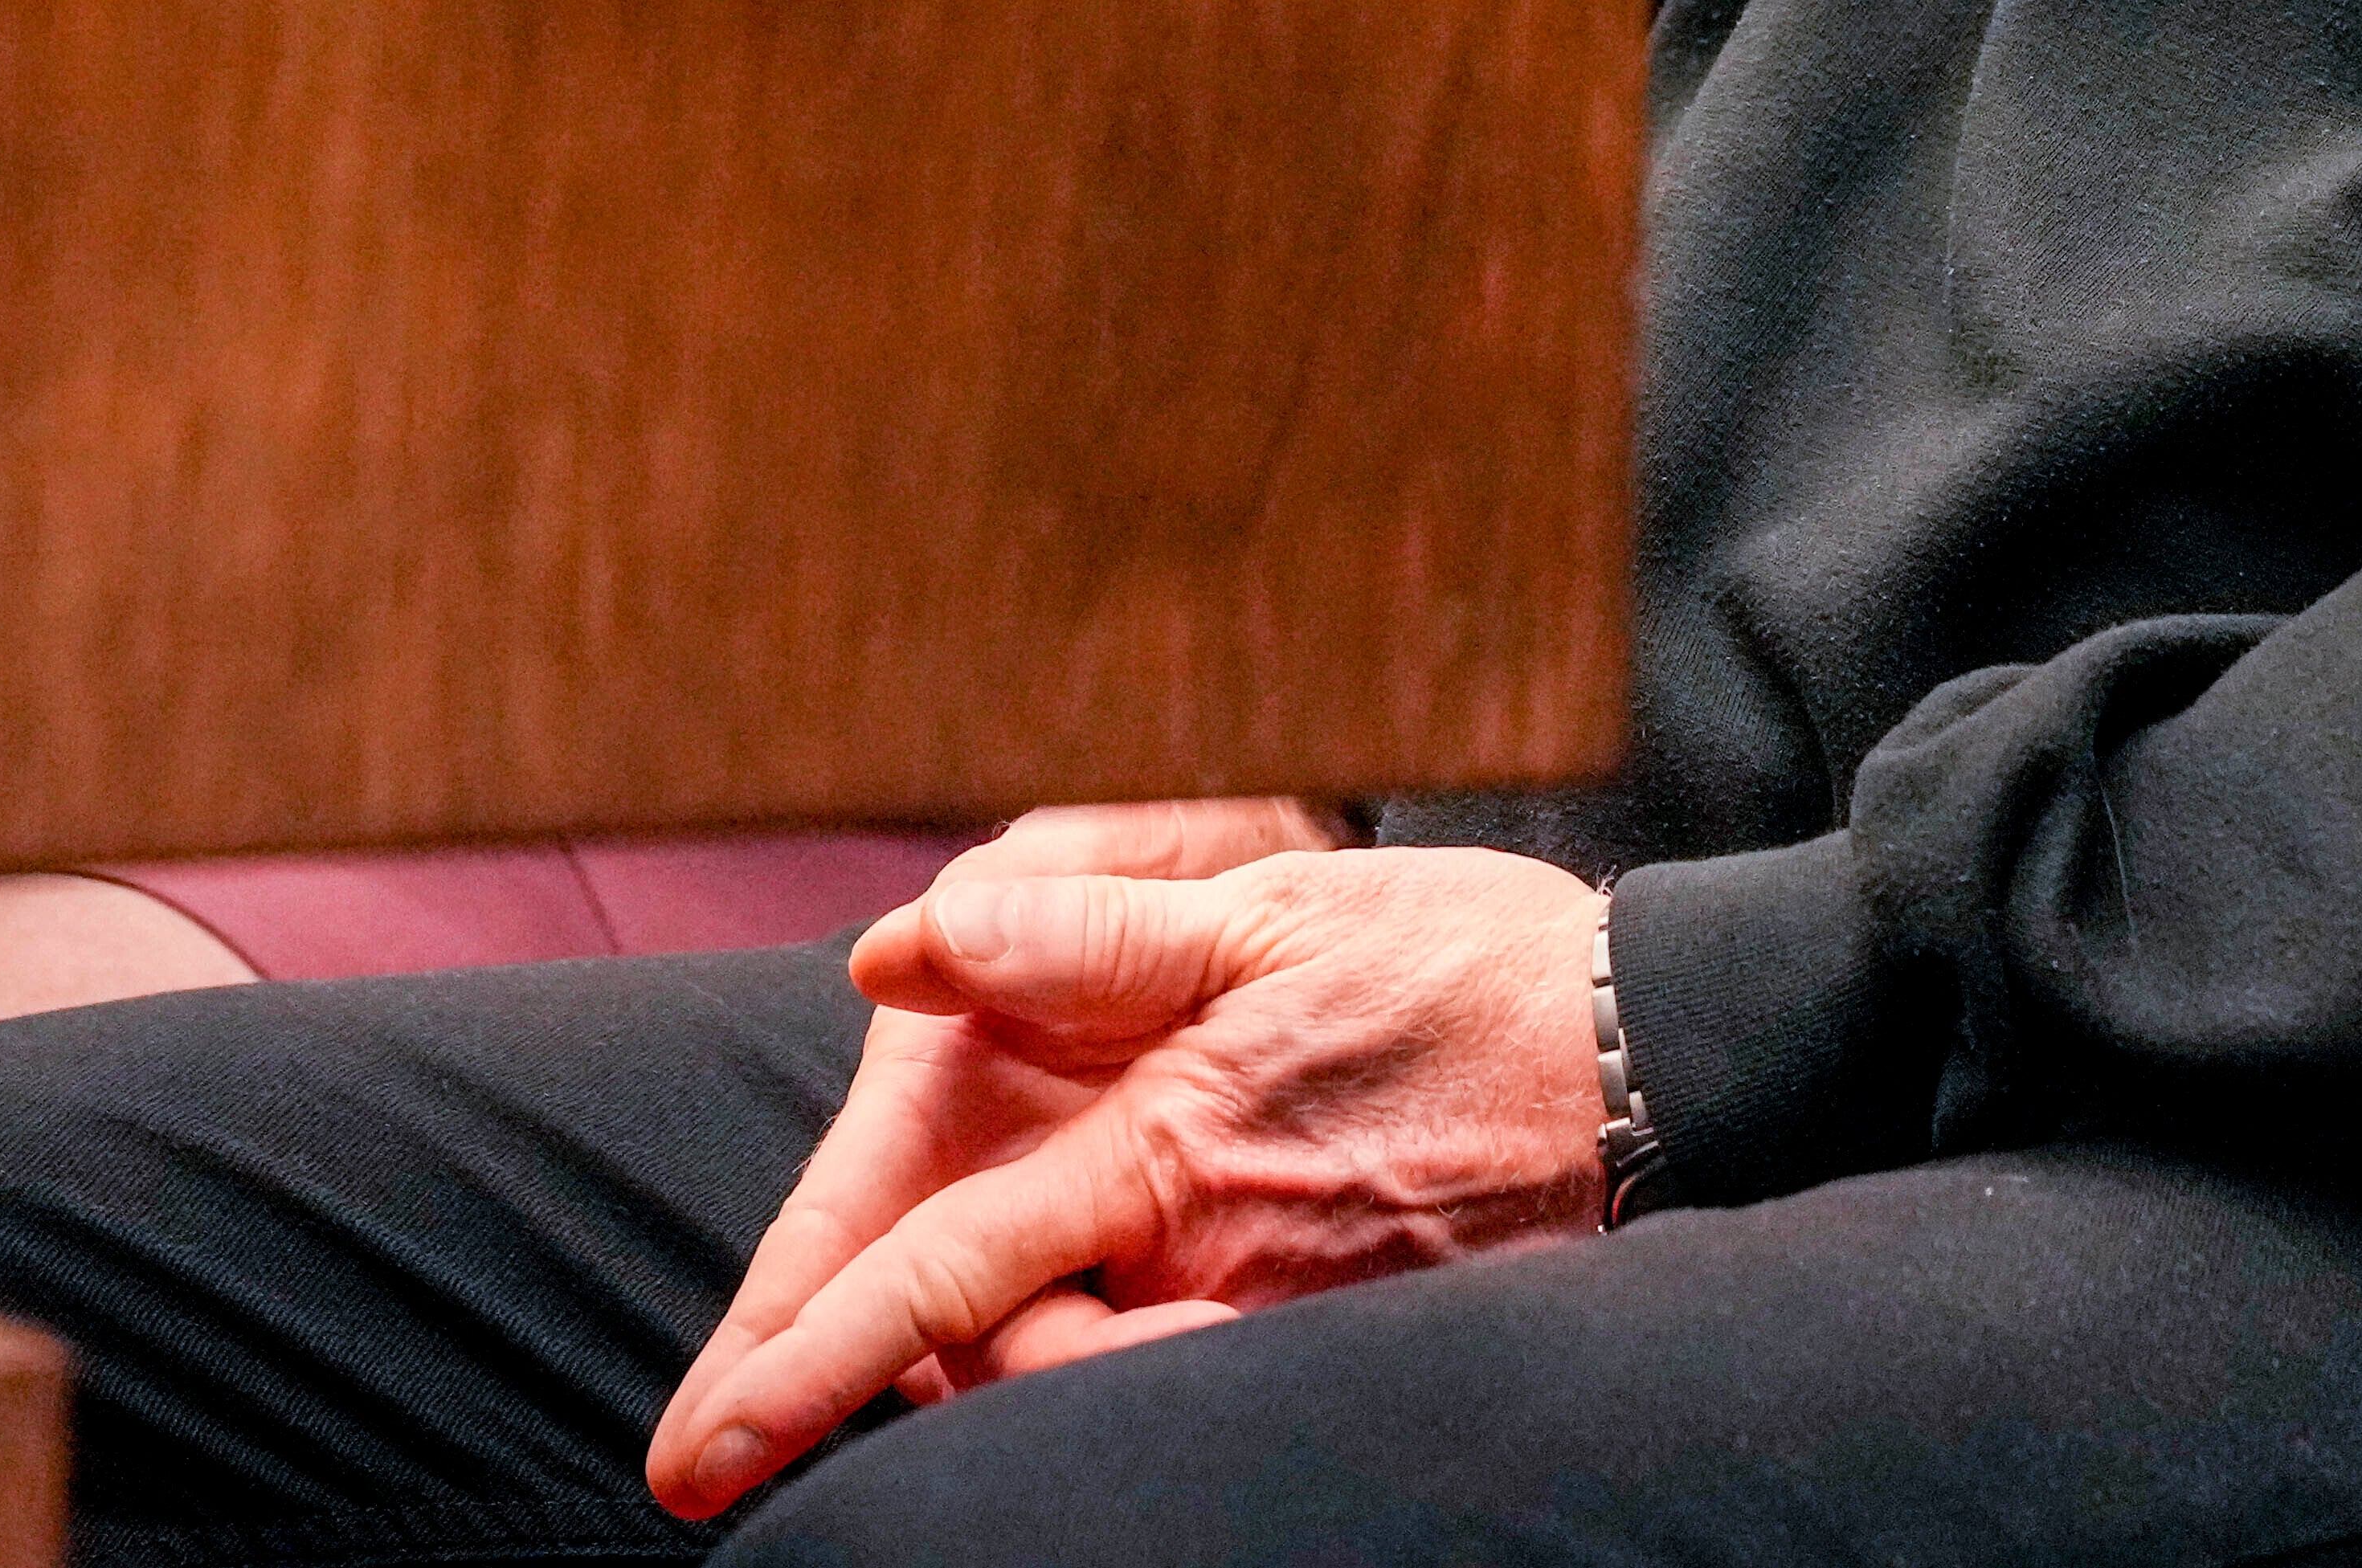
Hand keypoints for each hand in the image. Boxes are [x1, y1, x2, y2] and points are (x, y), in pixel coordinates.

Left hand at [644, 839, 1601, 1515]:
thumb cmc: (1466, 966)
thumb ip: (1077, 930)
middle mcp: (1204, 1259)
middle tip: (820, 1384)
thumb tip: (888, 945)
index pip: (939, 1276)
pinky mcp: (1333, 1343)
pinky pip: (1182, 1390)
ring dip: (1017, 1374)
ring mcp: (1273, 1317)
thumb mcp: (1268, 902)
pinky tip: (1110, 1322)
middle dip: (911, 1388)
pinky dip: (1114, 1373)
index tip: (696, 1457)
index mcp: (1160, 1148)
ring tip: (987, 1322)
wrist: (1665, 1056)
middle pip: (996, 1368)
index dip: (805, 1364)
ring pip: (1081, 1388)